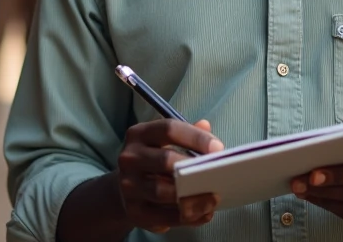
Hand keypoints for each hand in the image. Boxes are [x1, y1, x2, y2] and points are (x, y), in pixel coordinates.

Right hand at [117, 119, 223, 233]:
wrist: (122, 191)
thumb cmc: (151, 163)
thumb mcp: (162, 143)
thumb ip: (185, 135)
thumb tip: (205, 125)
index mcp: (139, 134)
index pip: (169, 129)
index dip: (196, 138)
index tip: (218, 148)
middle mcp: (130, 158)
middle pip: (165, 160)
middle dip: (194, 168)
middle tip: (220, 175)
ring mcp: (128, 186)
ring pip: (163, 192)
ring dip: (193, 197)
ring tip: (214, 198)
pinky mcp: (134, 211)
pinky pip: (164, 216)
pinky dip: (187, 217)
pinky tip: (204, 213)